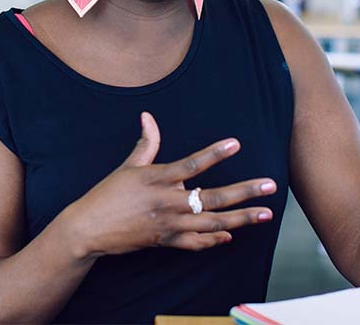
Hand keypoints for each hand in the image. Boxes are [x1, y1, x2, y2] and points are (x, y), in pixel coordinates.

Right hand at [61, 112, 276, 258]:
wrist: (88, 229)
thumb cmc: (108, 194)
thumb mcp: (127, 167)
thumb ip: (146, 143)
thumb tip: (148, 116)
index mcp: (158, 179)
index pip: (192, 164)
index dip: (214, 153)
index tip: (236, 144)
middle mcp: (168, 202)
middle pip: (213, 198)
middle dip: (245, 192)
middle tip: (270, 186)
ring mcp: (169, 224)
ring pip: (212, 223)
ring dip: (241, 219)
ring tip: (264, 214)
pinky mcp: (166, 241)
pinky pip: (196, 243)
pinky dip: (214, 240)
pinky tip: (231, 234)